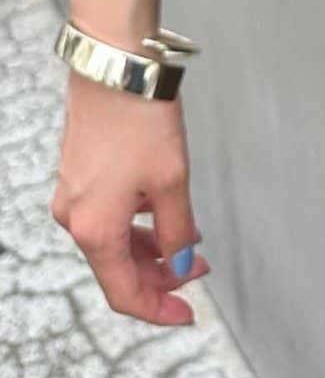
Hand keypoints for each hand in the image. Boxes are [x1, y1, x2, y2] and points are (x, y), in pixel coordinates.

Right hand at [51, 10, 210, 324]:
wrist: (113, 64)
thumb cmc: (140, 117)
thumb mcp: (172, 179)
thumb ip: (178, 229)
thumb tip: (182, 263)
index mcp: (94, 230)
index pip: (125, 292)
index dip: (158, 307)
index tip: (187, 313)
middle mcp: (75, 218)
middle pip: (118, 266)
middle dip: (161, 273)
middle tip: (198, 269)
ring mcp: (73, 194)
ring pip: (114, 238)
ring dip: (151, 246)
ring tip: (189, 241)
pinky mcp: (79, 171)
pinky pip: (108, 213)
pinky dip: (137, 221)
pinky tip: (163, 211)